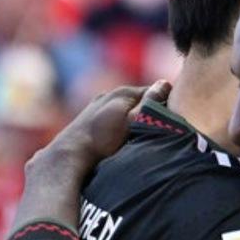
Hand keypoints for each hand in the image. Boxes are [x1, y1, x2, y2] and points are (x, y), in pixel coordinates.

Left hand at [41, 81, 171, 173]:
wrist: (69, 155)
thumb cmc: (104, 140)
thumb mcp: (133, 121)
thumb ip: (150, 102)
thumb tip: (164, 83)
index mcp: (123, 93)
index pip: (155, 92)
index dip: (164, 106)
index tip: (170, 122)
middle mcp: (109, 95)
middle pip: (139, 101)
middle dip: (149, 112)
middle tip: (156, 131)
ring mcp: (97, 107)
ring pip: (125, 111)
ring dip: (133, 120)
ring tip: (137, 137)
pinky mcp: (89, 120)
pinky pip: (113, 119)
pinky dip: (119, 126)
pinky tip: (119, 140)